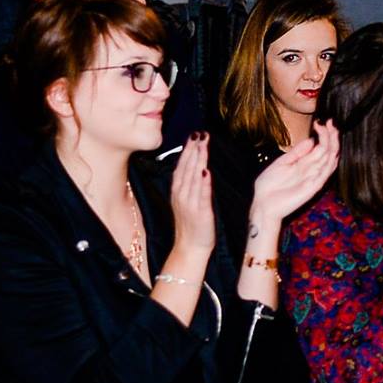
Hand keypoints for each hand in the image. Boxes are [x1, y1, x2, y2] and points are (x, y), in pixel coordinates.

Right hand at [169, 132, 217, 256]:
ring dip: (197, 160)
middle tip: (199, 133)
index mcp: (178, 192)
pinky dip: (202, 183)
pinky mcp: (200, 213)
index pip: (182, 166)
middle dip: (193, 150)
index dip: (187, 150)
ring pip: (192, 178)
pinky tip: (205, 170)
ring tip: (202, 145)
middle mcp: (181, 195)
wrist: (189, 248)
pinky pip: (201, 195)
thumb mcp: (188, 201)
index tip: (194, 135)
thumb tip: (199, 166)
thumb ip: (192, 184)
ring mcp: (190, 204)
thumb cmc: (191, 224)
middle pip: (186, 168)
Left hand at [249, 121, 341, 223]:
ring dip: (333, 144)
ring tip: (332, 130)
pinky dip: (329, 161)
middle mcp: (312, 170)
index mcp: (305, 164)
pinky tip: (331, 150)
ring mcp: (314, 178)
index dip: (323, 134)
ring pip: (330, 159)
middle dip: (331, 135)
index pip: (320, 146)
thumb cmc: (270, 186)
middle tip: (331, 122)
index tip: (320, 122)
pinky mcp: (313, 187)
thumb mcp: (282, 163)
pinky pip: (325, 173)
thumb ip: (296, 152)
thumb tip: (311, 140)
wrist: (263, 204)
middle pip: (328, 150)